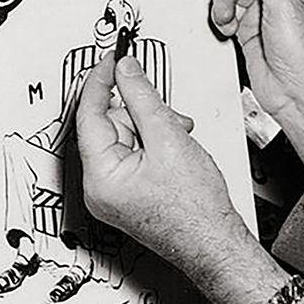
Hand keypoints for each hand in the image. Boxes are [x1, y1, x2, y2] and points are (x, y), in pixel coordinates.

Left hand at [76, 54, 288, 303]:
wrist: (215, 244)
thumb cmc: (195, 210)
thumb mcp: (168, 138)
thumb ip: (142, 97)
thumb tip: (125, 70)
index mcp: (100, 177)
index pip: (89, 115)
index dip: (102, 81)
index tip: (112, 59)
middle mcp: (98, 188)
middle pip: (109, 125)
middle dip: (140, 113)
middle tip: (168, 116)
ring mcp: (112, 194)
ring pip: (124, 138)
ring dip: (152, 128)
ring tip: (178, 138)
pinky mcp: (126, 195)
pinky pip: (131, 156)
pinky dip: (153, 145)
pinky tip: (174, 150)